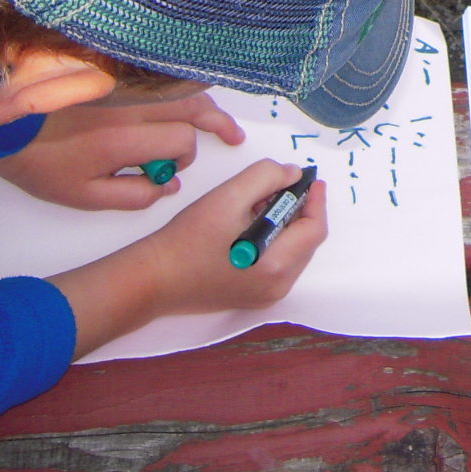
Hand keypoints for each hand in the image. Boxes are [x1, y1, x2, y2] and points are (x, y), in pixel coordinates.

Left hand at [0, 91, 244, 209]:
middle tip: (233, 136)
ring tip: (218, 116)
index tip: (171, 170)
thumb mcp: (80, 196)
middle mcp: (132, 105)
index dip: (185, 159)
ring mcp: (125, 83)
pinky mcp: (115, 71)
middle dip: (214, 124)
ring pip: (182, 86)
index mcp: (124, 139)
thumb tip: (167, 186)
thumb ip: (131, 195)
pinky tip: (186, 94)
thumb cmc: (37, 160)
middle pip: (194, 108)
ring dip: (204, 101)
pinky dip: (181, 84)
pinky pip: (160, 74)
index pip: (182, 144)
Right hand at [51, 159, 328, 357]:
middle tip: (278, 186)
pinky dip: (274, 240)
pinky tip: (250, 225)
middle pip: (307, 240)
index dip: (316, 199)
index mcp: (276, 265)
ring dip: (286, 224)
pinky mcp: (254, 297)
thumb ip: (266, 177)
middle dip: (298, 209)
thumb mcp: (228, 196)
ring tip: (259, 204)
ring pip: (294, 251)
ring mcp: (266, 295)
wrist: (155, 278)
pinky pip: (279, 263)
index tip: (310, 177)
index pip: (314, 228)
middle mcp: (278, 286)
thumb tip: (293, 174)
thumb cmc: (188, 239)